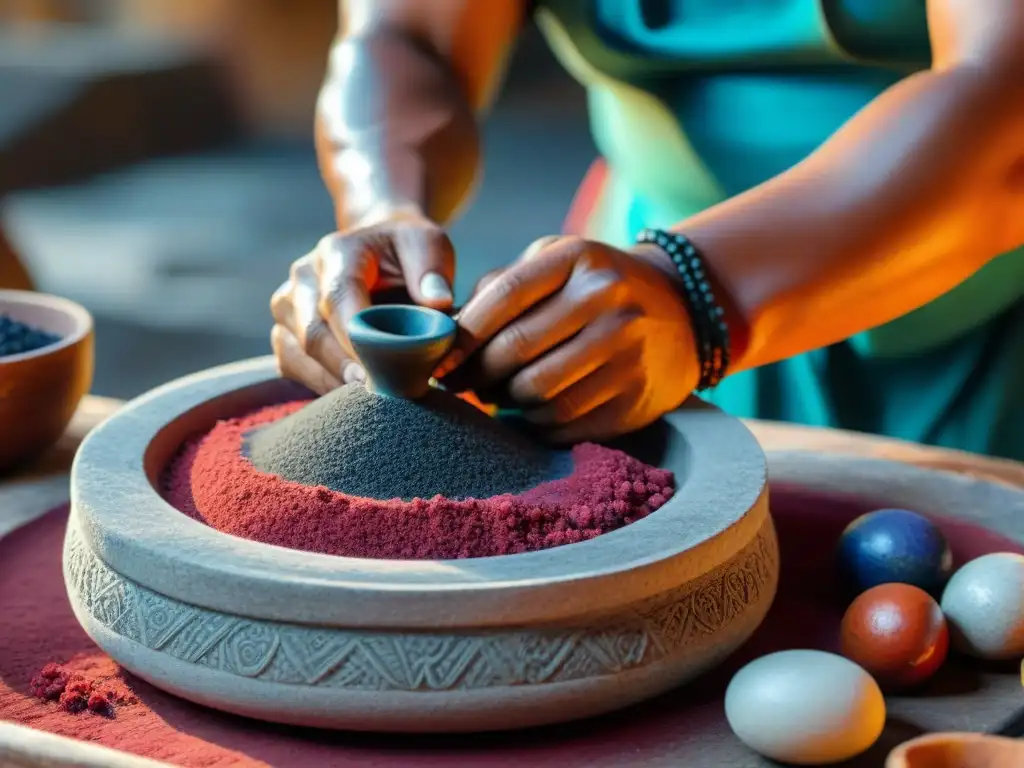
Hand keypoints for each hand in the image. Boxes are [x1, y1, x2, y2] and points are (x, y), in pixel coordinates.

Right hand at [271, 211, 454, 393]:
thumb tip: (438, 303)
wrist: (378, 251)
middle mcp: (303, 279)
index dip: (356, 337)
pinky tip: (354, 397)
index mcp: (337, 252)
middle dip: (346, 369)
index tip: (379, 369)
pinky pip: (294, 369)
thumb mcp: (427, 244)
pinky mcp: (286, 335)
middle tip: (380, 395)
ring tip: (371, 399)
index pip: (338, 297)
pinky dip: (323, 386)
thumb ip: (433, 269)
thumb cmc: (405, 252)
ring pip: (297, 356)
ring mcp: (289, 309)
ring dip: (334, 382)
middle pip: (312, 334)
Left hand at [438, 236, 698, 442]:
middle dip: (478, 374)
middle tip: (465, 383)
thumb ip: (502, 286)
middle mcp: (608, 300)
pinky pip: (566, 422)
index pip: (505, 298)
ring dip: (507, 401)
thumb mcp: (558, 263)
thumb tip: (445, 331)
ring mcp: (627, 350)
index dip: (462, 336)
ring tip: (502, 394)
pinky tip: (536, 410)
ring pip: (538, 393)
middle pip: (516, 350)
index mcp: (579, 259)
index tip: (440, 360)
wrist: (685, 312)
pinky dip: (538, 423)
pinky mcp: (636, 397)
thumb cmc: (596, 287)